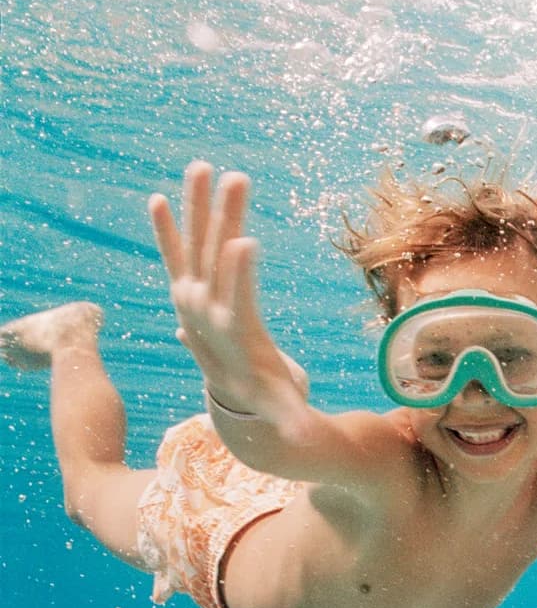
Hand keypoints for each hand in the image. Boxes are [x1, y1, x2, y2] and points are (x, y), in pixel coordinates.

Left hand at [148, 161, 299, 413]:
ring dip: (198, 205)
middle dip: (223, 218)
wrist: (229, 393)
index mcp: (231, 335)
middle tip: (235, 179)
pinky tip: (160, 197)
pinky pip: (175, 255)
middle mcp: (203, 310)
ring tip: (202, 166)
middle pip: (213, 259)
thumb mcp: (280, 412)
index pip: (234, 300)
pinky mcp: (187, 288)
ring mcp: (191, 295)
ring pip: (194, 245)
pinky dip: (167, 228)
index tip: (244, 240)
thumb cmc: (266, 398)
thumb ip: (293, 426)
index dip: (238, 274)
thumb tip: (304, 441)